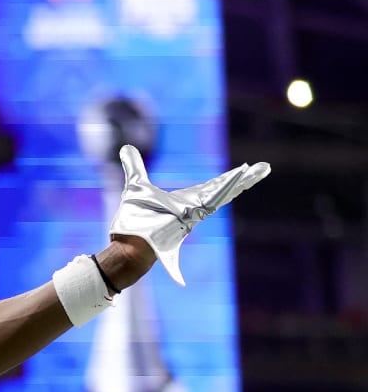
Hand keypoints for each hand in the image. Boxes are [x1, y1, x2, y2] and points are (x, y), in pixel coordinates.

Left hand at [106, 143, 269, 286]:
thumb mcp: (135, 185)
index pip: (213, 186)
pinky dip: (224, 190)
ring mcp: (194, 214)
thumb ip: (134, 166)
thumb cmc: (133, 221)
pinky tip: (238, 181)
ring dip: (240, 182)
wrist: (129, 244)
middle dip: (244, 179)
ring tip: (259, 169)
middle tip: (264, 167)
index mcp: (187, 201)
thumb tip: (127, 147)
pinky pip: (211, 202)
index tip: (246, 168)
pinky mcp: (191, 218)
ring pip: (222, 195)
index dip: (229, 177)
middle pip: (224, 190)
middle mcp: (194, 208)